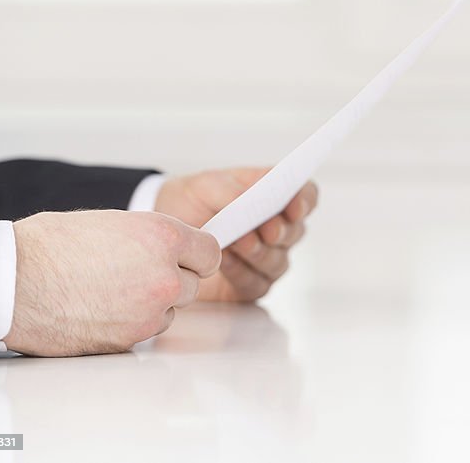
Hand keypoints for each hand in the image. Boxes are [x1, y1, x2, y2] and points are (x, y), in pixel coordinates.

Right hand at [4, 210, 220, 356]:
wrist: (11, 282)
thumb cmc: (50, 247)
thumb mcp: (115, 223)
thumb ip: (152, 239)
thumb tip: (172, 250)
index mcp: (163, 237)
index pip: (210, 253)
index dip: (196, 256)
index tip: (188, 259)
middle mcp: (164, 276)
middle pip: (194, 284)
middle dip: (172, 280)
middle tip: (135, 273)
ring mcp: (149, 312)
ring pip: (170, 310)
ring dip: (152, 304)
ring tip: (110, 290)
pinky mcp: (129, 340)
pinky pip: (145, 331)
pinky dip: (131, 324)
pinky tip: (101, 309)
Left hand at [154, 168, 317, 301]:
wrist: (163, 230)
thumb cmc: (191, 201)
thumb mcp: (206, 184)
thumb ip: (230, 189)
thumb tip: (248, 200)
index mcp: (273, 196)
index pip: (305, 195)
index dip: (305, 201)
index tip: (293, 206)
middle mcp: (276, 229)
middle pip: (295, 232)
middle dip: (280, 231)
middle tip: (266, 229)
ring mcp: (265, 259)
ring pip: (278, 262)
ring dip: (259, 253)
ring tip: (236, 242)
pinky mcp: (248, 284)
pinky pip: (256, 284)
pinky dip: (241, 272)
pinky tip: (223, 260)